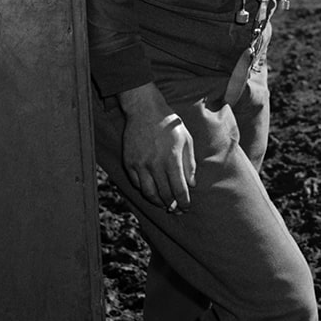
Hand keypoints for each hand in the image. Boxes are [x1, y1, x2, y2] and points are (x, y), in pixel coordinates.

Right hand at [118, 83, 195, 211]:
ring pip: (148, 193)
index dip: (183, 202)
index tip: (186, 207)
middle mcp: (155, 164)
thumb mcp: (186, 140)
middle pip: (164, 194)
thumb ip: (190, 163)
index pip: (179, 190)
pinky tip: (151, 190)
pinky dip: (144, 190)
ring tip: (164, 204)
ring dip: (157, 202)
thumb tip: (191, 184)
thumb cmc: (170, 125)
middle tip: (176, 210)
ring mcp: (140, 164)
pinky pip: (136, 183)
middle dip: (172, 206)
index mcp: (172, 159)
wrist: (145, 110)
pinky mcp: (129, 162)